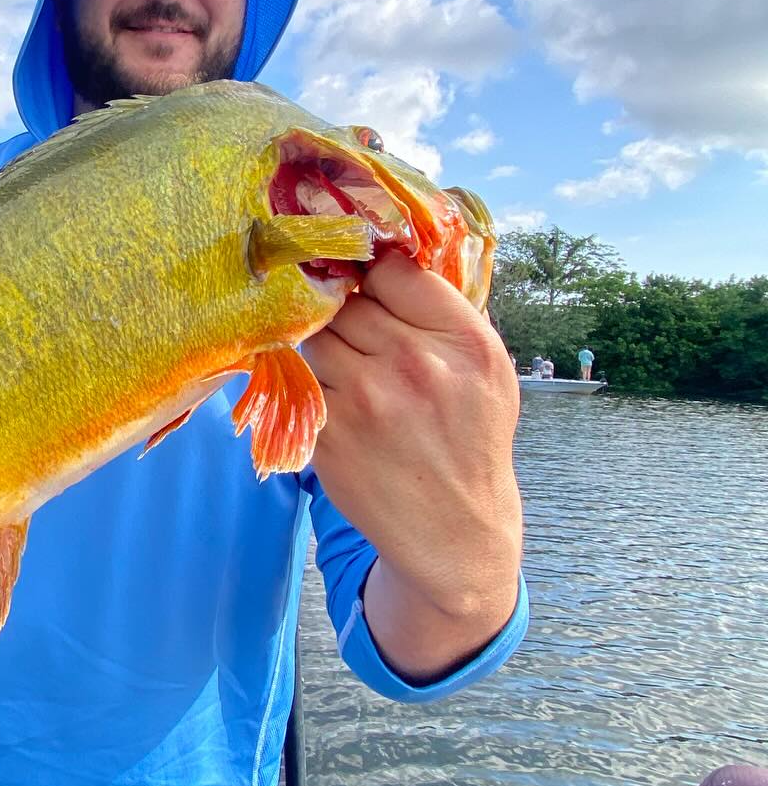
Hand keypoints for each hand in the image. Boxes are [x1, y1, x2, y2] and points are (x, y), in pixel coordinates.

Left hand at [300, 251, 521, 673]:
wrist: (455, 531)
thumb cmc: (471, 439)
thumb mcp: (486, 371)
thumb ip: (442, 314)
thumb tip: (383, 254)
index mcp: (465, 343)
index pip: (394, 270)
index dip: (372, 269)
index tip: (363, 275)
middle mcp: (416, 366)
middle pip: (346, 300)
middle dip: (340, 306)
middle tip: (343, 318)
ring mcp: (367, 401)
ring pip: (314, 335)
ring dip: (319, 341)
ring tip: (340, 359)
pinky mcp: (328, 432)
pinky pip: (298, 380)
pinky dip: (306, 380)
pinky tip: (330, 392)